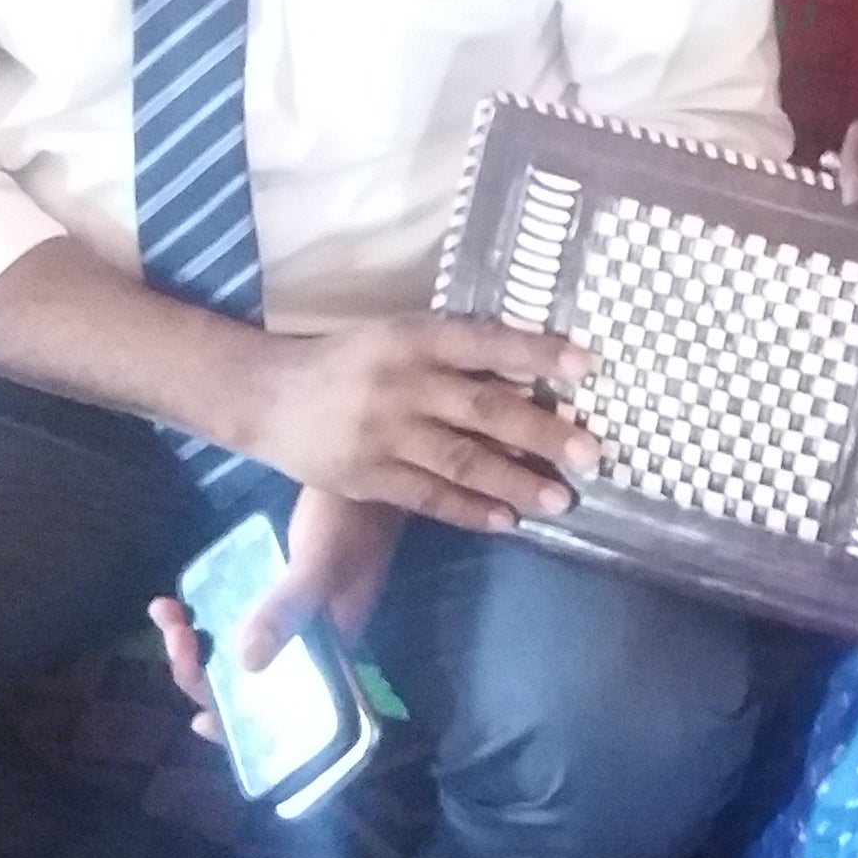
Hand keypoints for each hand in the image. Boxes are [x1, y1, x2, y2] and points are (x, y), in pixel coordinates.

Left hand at [153, 488, 406, 745]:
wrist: (365, 471)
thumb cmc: (352, 519)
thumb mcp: (319, 564)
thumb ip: (288, 610)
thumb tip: (247, 664)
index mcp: (329, 654)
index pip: (283, 712)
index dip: (242, 724)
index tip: (199, 720)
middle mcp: (309, 645)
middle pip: (248, 684)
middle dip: (201, 669)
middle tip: (174, 632)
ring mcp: (292, 618)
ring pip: (236, 652)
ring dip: (196, 645)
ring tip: (167, 612)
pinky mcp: (279, 592)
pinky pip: (236, 620)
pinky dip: (204, 618)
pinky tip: (179, 601)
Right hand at [237, 313, 598, 533]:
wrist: (265, 394)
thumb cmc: (347, 360)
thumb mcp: (397, 337)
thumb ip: (454, 355)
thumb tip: (528, 378)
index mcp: (412, 338)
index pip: (485, 342)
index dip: (536, 353)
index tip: (587, 364)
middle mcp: (401, 383)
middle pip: (483, 408)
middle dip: (542, 431)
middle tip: (591, 452)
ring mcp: (383, 433)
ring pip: (461, 460)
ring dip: (515, 481)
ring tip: (560, 499)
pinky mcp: (366, 476)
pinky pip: (427, 497)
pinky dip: (470, 510)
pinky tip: (507, 519)